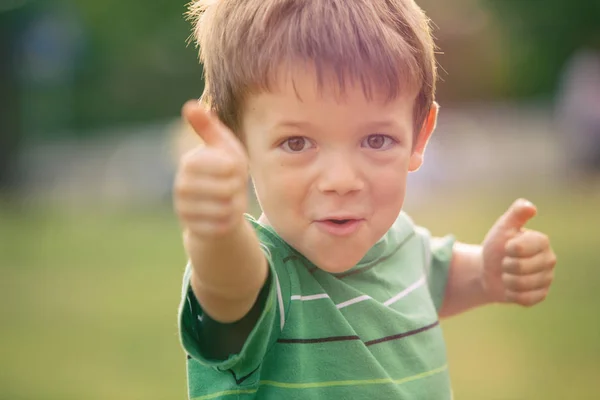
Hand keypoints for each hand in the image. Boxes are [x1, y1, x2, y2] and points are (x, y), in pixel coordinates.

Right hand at [174, 100, 248, 238]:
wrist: (218, 204)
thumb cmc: (224, 169)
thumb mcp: (222, 145)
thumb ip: (208, 126)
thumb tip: (190, 105)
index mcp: (189, 163)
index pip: (223, 167)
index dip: (236, 170)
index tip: (235, 169)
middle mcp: (181, 186)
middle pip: (226, 190)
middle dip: (237, 189)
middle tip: (235, 186)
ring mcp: (184, 210)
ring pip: (224, 210)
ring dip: (235, 205)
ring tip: (231, 200)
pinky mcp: (193, 229)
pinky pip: (222, 227)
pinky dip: (231, 221)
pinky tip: (226, 215)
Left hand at [481, 199, 556, 306]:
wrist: (488, 270)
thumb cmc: (496, 246)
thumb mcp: (503, 227)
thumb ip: (515, 214)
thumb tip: (530, 207)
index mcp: (542, 241)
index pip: (520, 248)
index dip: (508, 249)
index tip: (507, 247)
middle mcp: (549, 259)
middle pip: (520, 268)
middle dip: (505, 266)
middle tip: (505, 262)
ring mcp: (547, 278)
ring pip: (522, 285)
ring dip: (507, 281)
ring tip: (507, 275)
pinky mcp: (541, 294)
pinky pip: (525, 299)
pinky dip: (512, 294)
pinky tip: (511, 288)